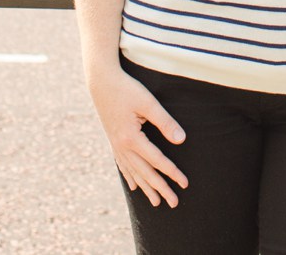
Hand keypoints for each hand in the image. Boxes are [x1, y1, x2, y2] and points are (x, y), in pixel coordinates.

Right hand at [89, 68, 187, 206]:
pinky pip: (123, 165)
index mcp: (131, 138)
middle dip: (160, 188)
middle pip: (145, 173)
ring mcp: (116, 145)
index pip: (157, 161)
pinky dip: (130, 177)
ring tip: (156, 202)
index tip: (184, 184)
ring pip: (133, 172)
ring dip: (146, 188)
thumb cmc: (126, 89)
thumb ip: (165, 122)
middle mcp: (122, 146)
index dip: (172, 173)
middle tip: (174, 203)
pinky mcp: (113, 141)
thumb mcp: (148, 102)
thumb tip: (181, 140)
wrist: (101, 81)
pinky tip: (134, 187)